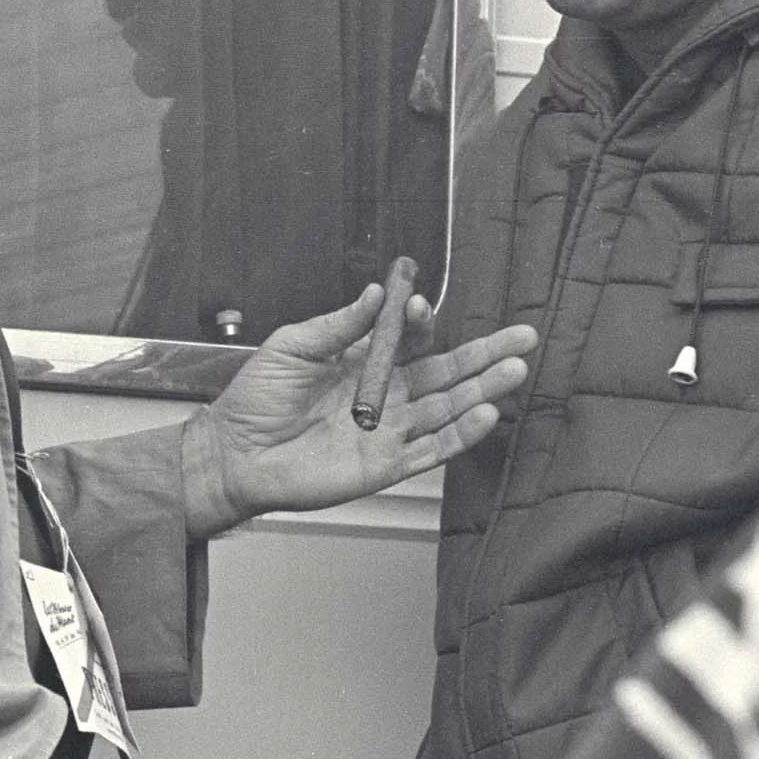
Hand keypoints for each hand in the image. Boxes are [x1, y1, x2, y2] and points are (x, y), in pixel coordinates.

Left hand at [192, 285, 535, 535]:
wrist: (235, 453)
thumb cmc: (256, 398)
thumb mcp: (294, 346)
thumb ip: (340, 324)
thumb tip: (378, 293)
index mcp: (363, 362)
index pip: (410, 339)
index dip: (423, 322)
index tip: (421, 305)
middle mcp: (385, 395)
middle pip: (446, 372)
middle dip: (484, 354)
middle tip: (522, 336)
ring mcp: (389, 431)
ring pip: (448, 408)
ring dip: (483, 390)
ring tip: (515, 370)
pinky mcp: (386, 465)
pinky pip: (433, 450)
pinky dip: (461, 435)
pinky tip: (487, 415)